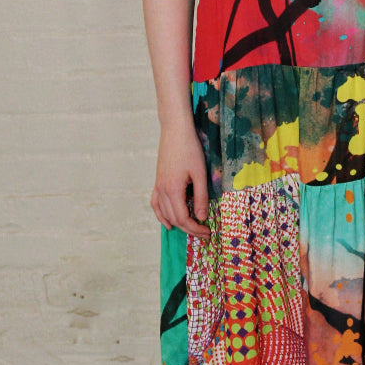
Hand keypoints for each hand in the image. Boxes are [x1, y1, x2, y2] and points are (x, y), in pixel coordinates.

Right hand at [150, 115, 210, 237]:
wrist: (175, 131)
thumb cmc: (190, 149)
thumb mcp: (200, 174)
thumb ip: (201, 197)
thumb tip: (201, 217)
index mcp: (173, 190)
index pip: (184, 218)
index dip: (196, 228)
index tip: (208, 232)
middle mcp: (162, 191)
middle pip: (174, 219)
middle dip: (190, 229)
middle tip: (205, 234)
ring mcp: (158, 186)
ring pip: (165, 213)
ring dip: (178, 224)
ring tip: (192, 229)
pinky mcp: (157, 181)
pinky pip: (156, 204)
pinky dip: (161, 215)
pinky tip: (167, 222)